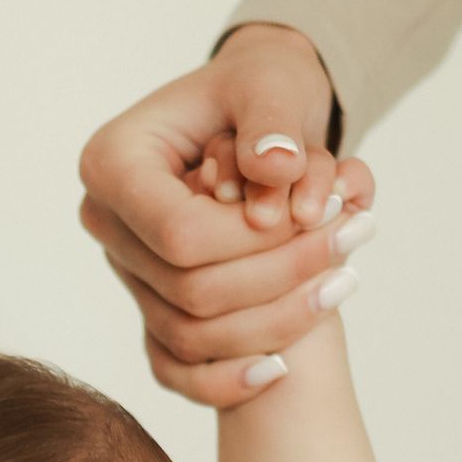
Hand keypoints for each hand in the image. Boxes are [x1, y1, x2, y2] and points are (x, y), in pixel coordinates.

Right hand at [79, 25, 374, 408]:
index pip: (181, 234)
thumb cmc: (257, 89)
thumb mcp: (271, 83)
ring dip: (276, 321)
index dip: (256, 241)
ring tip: (346, 279)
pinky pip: (177, 369)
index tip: (324, 215)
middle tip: (355, 239)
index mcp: (112, 163)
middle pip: (190, 290)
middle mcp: (106, 222)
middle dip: (280, 275)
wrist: (255, 110)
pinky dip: (229, 377)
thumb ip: (272, 121)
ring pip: (192, 334)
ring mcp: (126, 269)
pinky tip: (284, 366)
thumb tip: (276, 166)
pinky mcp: (149, 304)